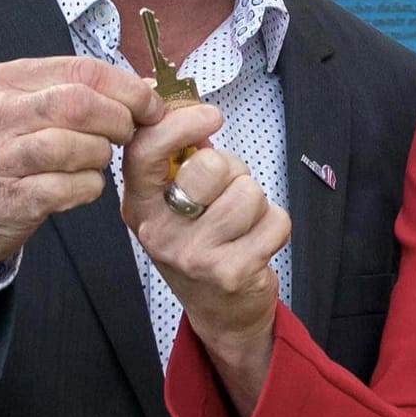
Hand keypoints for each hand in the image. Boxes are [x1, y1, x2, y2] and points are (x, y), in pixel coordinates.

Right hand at [0, 56, 159, 269]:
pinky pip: (68, 188)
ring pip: (75, 146)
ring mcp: (0, 158)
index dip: (127, 87)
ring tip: (96, 160)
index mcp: (7, 80)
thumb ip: (75, 92)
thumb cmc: (0, 150)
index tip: (150, 105)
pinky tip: (83, 186)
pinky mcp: (9, 200)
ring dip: (101, 156)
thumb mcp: (23, 106)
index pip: (80, 70)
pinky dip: (88, 188)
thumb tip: (145, 87)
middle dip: (118, 120)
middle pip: (79, 104)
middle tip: (127, 134)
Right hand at [123, 102, 288, 413]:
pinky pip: (276, 220)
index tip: (210, 115)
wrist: (221, 311)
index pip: (145, 150)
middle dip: (232, 172)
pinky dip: (276, 227)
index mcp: (139, 205)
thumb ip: (181, 155)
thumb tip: (191, 105)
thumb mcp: (176, 199)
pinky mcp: (232, 272)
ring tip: (241, 224)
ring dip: (256, 203)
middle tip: (225, 197)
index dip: (179, 122)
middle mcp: (159, 232)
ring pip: (249, 193)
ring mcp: (194, 255)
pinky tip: (257, 244)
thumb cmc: (203, 241)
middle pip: (211, 165)